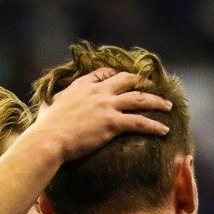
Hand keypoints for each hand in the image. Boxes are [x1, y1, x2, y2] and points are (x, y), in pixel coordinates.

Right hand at [32, 68, 171, 161]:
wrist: (49, 140)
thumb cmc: (44, 128)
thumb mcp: (47, 107)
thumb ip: (51, 103)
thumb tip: (45, 107)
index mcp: (82, 85)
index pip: (104, 73)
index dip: (117, 74)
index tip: (126, 78)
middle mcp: (97, 91)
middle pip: (127, 80)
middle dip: (143, 82)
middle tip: (155, 87)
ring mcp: (106, 106)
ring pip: (139, 99)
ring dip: (156, 102)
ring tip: (168, 107)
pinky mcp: (112, 123)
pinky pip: (139, 122)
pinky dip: (154, 126)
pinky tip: (164, 130)